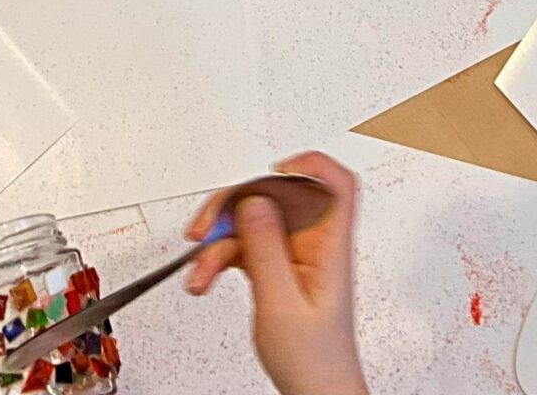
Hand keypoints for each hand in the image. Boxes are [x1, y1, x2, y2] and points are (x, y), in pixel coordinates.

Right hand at [183, 152, 365, 394]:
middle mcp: (314, 244)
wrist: (316, 393)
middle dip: (235, 207)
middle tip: (204, 230)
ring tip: (200, 272)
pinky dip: (221, 258)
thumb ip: (266, 249)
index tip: (273, 167)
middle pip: (276, 198)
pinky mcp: (278, 268)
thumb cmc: (314, 362)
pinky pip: (246, 246)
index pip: (336, 184)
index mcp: (330, 246)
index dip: (310, 164)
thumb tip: (256, 201)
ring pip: (253, 223)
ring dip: (219, 242)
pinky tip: (206, 276)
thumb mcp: (282, 304)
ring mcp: (295, 256)